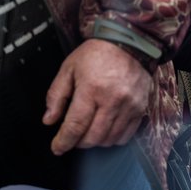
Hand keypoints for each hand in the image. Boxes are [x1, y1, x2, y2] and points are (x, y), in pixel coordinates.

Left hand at [43, 39, 151, 155]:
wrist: (129, 42)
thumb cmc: (97, 54)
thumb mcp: (69, 68)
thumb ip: (56, 95)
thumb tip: (49, 120)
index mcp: (92, 88)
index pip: (76, 125)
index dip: (64, 141)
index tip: (57, 147)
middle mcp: (113, 99)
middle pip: (93, 137)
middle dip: (78, 143)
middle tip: (72, 137)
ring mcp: (130, 105)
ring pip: (109, 139)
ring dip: (96, 141)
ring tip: (89, 132)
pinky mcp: (141, 107)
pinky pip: (126, 135)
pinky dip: (113, 138)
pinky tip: (106, 129)